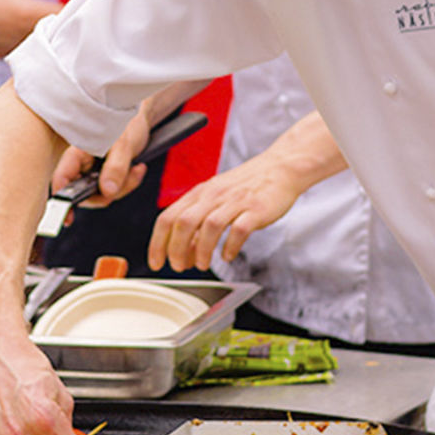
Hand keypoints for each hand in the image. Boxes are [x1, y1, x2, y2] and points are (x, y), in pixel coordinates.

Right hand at [50, 112, 153, 207]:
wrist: (139, 120)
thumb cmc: (126, 124)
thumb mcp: (124, 145)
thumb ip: (116, 168)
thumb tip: (107, 192)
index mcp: (76, 153)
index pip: (63, 178)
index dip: (62, 199)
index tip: (67, 217)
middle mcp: (80, 165)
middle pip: (84, 194)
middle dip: (107, 193)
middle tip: (127, 179)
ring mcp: (91, 173)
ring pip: (101, 195)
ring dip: (123, 187)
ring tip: (135, 168)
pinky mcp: (104, 178)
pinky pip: (114, 192)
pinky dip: (128, 184)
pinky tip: (137, 168)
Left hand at [149, 148, 302, 272]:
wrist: (280, 168)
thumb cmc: (245, 186)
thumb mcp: (215, 198)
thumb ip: (198, 221)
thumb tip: (184, 250)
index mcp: (199, 193)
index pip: (167, 217)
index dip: (157, 243)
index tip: (155, 262)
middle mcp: (213, 195)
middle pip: (183, 223)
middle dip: (176, 249)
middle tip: (178, 267)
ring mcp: (235, 201)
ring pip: (209, 226)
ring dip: (202, 250)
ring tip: (202, 265)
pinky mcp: (256, 209)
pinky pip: (239, 229)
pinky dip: (230, 246)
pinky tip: (228, 255)